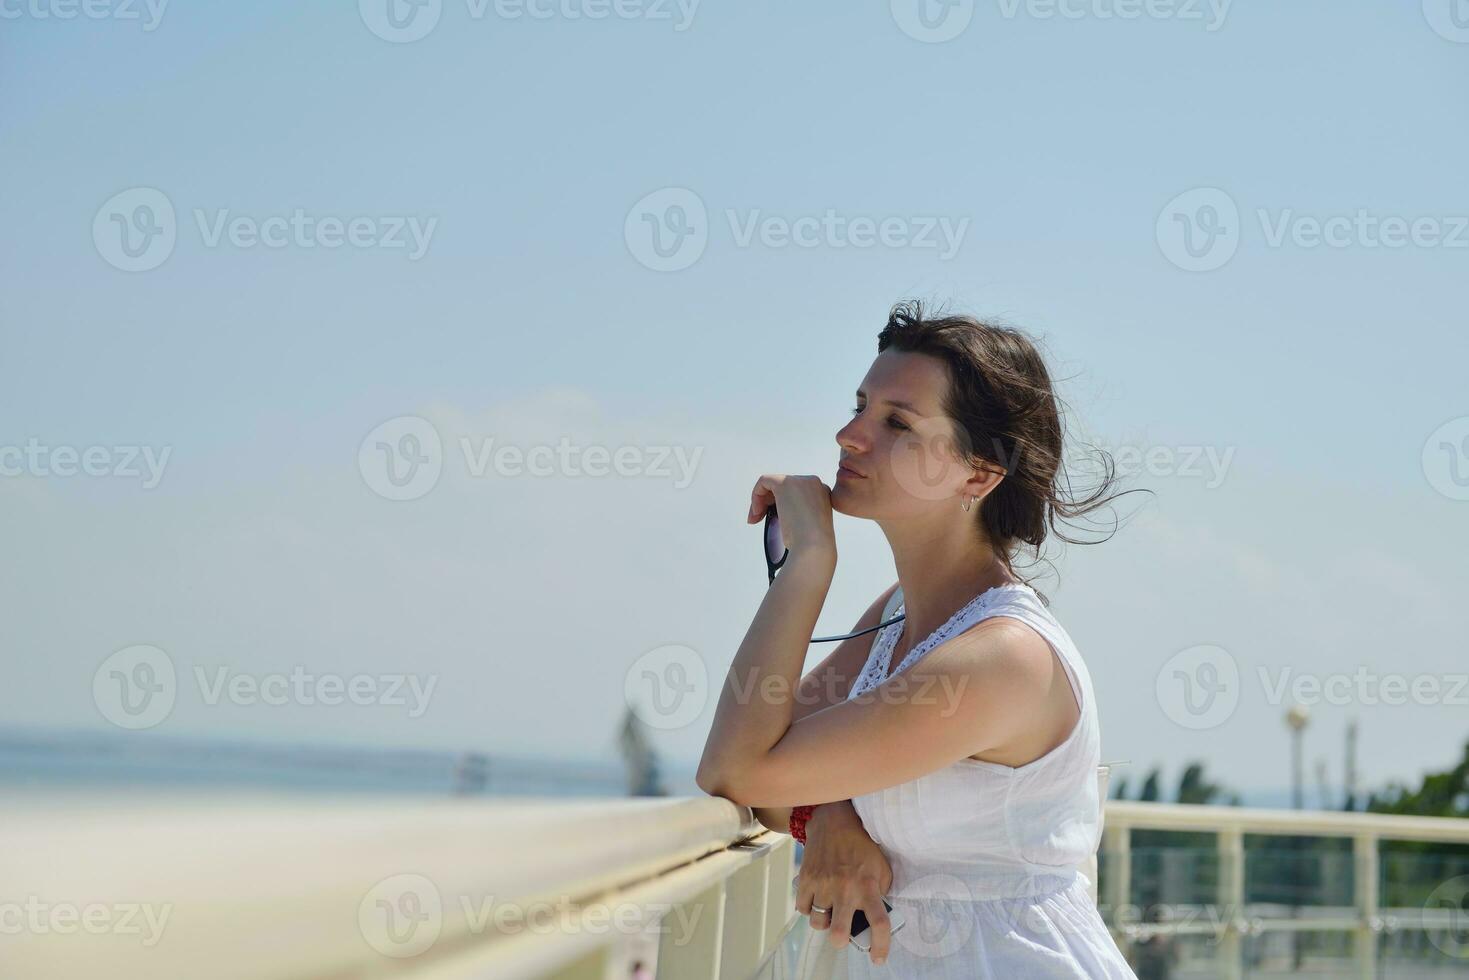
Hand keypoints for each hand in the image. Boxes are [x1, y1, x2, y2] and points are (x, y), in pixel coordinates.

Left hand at [747, 474, 835, 559]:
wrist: (813, 547)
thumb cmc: (811, 544)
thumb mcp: (808, 526)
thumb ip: (798, 514)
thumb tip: (780, 513)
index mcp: (822, 493)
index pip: (796, 493)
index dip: (781, 505)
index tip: (774, 521)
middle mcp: (813, 483)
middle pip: (784, 487)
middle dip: (768, 502)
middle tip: (759, 520)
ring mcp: (800, 481)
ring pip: (772, 483)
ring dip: (760, 501)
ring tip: (756, 519)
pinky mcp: (785, 483)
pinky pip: (764, 481)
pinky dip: (756, 495)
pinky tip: (756, 513)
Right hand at [794, 801, 893, 965]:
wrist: (834, 822)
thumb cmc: (861, 846)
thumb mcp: (881, 867)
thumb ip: (881, 892)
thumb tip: (875, 916)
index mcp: (868, 886)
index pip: (879, 923)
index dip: (880, 946)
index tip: (878, 958)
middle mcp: (845, 888)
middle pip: (838, 933)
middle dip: (840, 940)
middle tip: (843, 933)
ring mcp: (822, 884)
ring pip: (817, 923)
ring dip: (824, 921)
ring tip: (829, 909)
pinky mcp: (805, 879)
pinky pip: (802, 909)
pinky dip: (808, 908)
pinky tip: (817, 898)